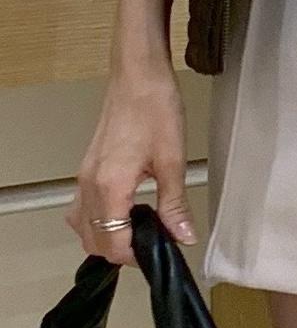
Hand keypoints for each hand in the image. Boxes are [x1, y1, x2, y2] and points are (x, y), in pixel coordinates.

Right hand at [65, 59, 196, 266]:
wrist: (138, 72)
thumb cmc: (155, 107)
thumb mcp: (172, 158)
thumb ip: (174, 203)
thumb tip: (184, 236)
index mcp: (109, 187)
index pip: (113, 243)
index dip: (137, 255)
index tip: (160, 247)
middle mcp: (89, 185)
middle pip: (94, 240)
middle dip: (122, 249)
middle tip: (154, 238)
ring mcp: (84, 175)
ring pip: (83, 227)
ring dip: (107, 236)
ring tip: (140, 225)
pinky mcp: (87, 166)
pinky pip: (81, 208)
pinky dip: (98, 219)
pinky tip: (124, 207)